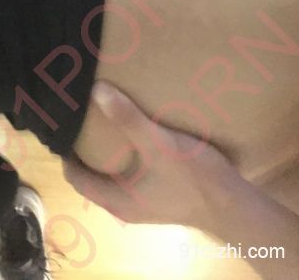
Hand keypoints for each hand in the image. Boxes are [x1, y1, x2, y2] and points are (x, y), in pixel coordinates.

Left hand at [63, 81, 239, 227]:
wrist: (236, 206)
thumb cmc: (192, 178)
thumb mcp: (157, 143)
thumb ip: (127, 119)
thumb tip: (95, 91)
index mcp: (115, 200)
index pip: (75, 178)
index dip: (65, 154)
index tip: (62, 127)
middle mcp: (123, 207)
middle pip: (91, 177)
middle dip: (84, 151)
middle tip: (80, 120)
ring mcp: (142, 205)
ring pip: (112, 178)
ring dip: (105, 154)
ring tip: (102, 123)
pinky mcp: (159, 199)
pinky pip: (131, 178)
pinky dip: (124, 159)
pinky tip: (133, 138)